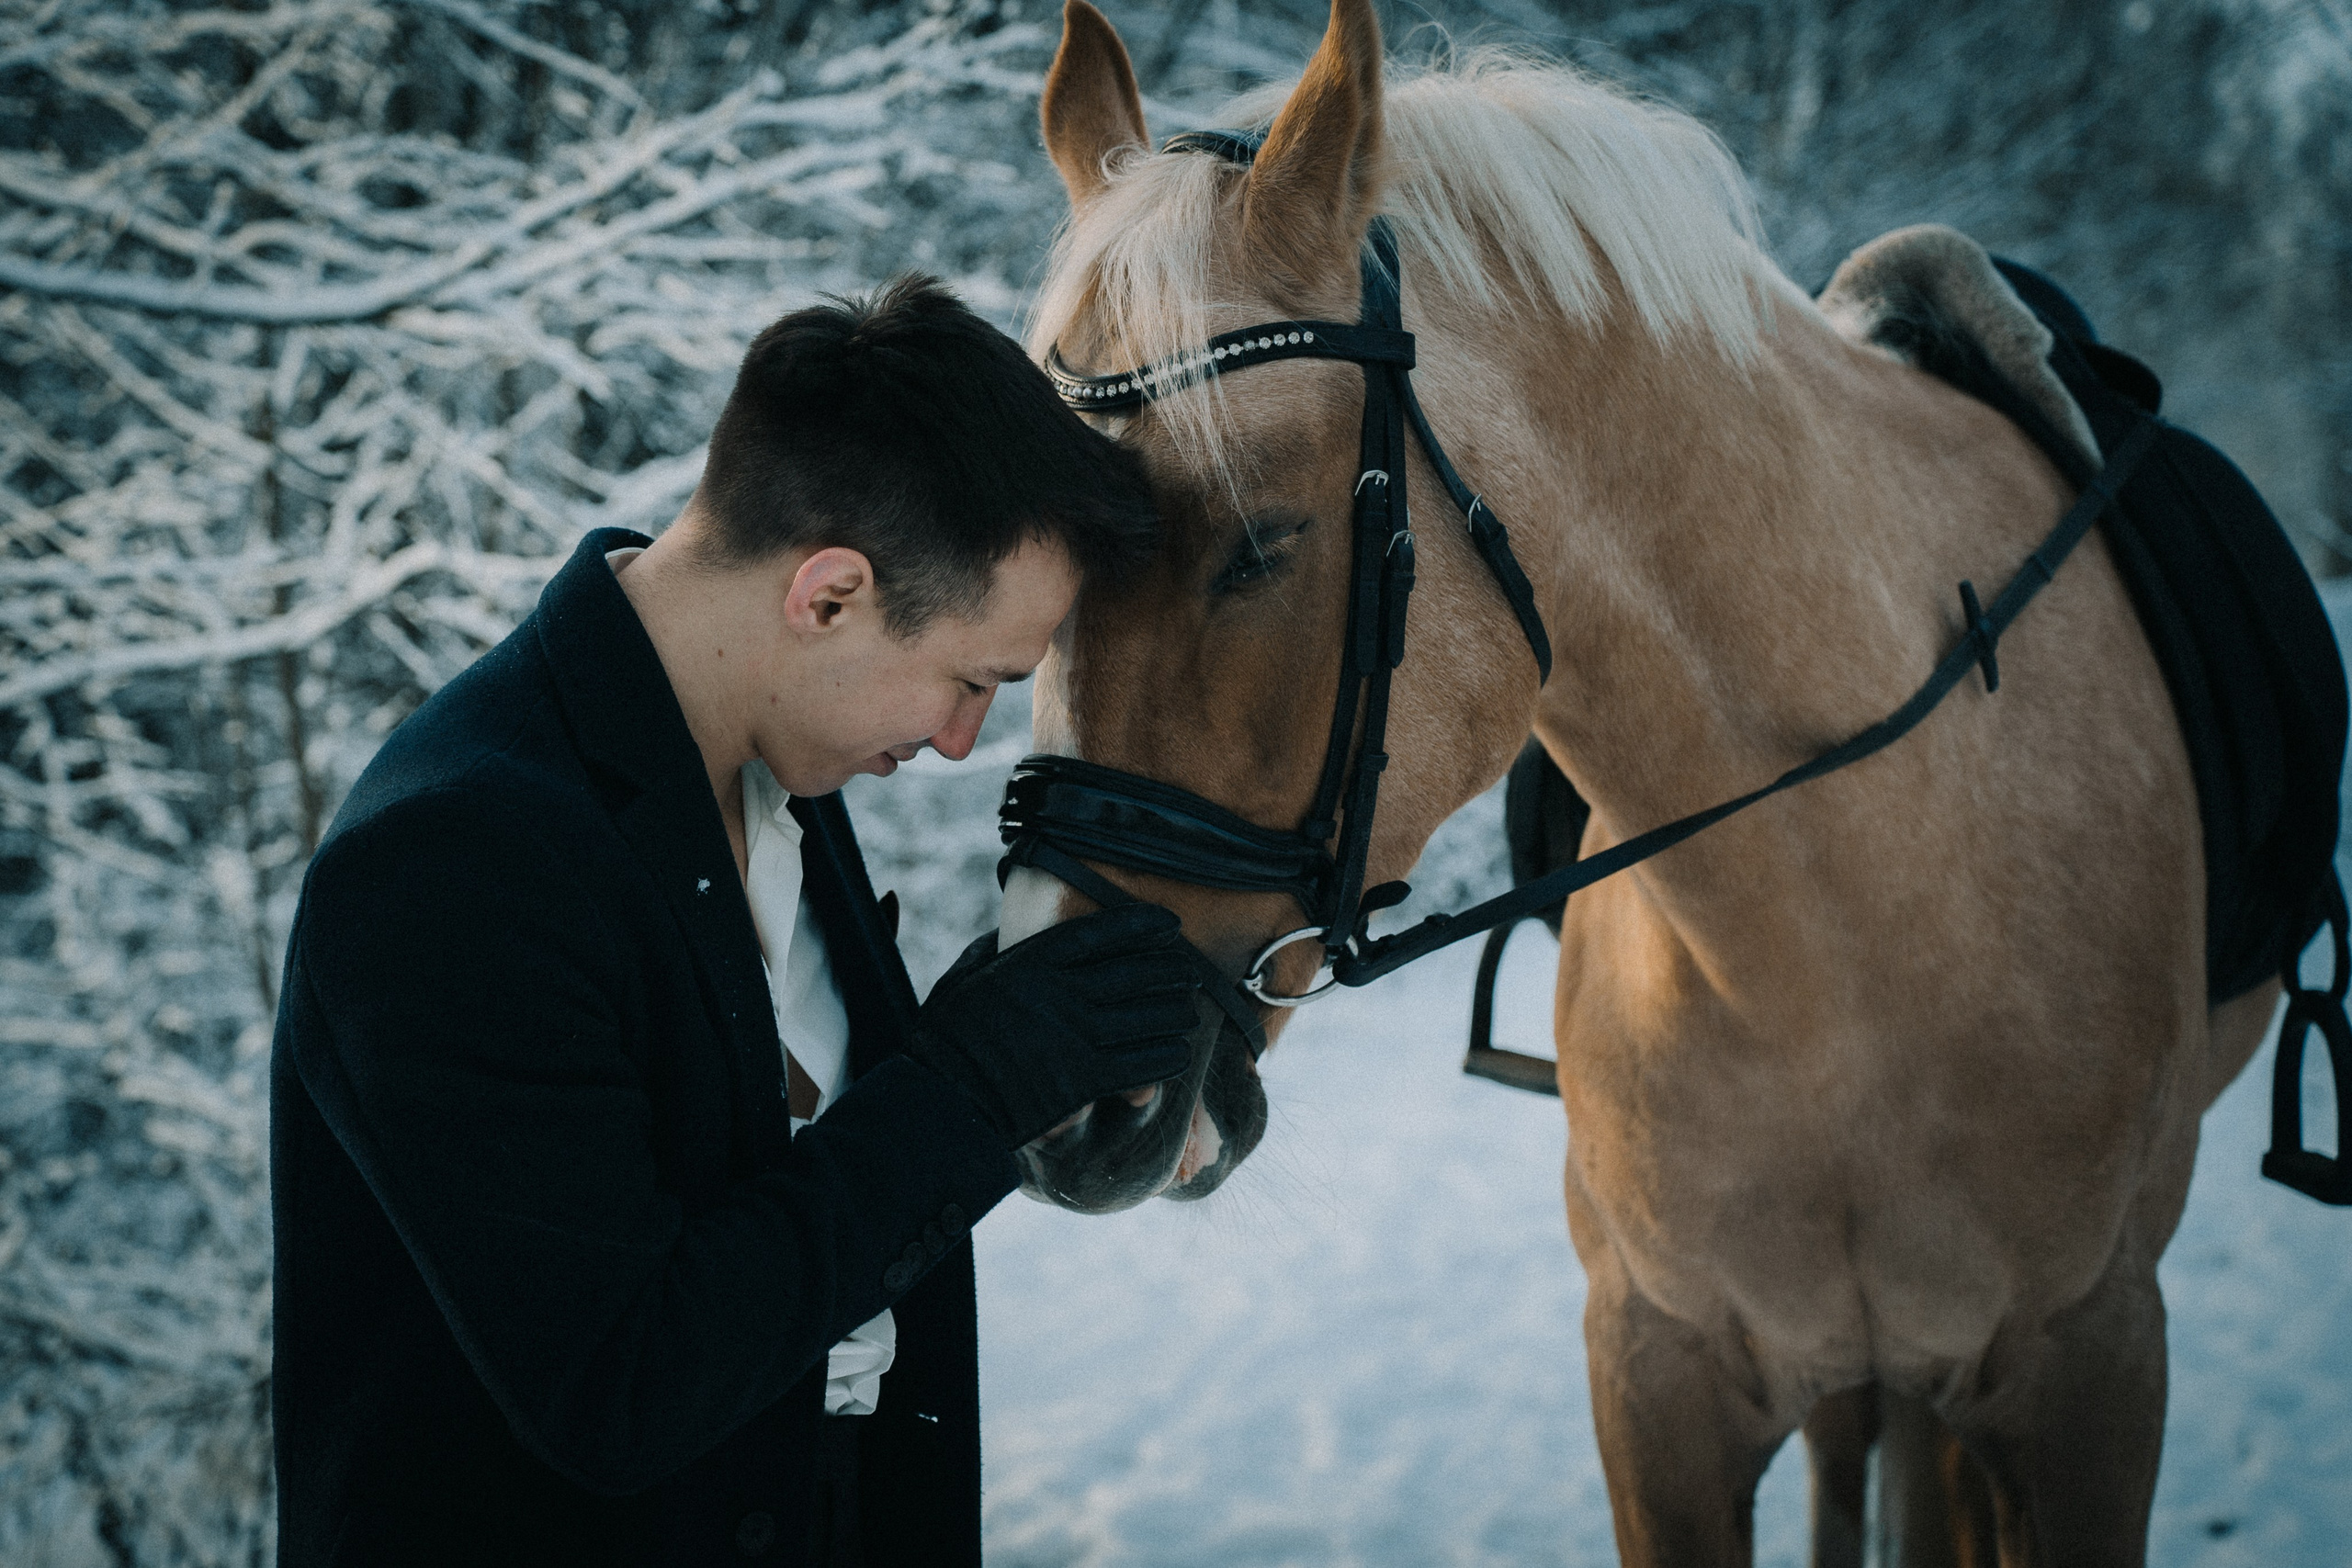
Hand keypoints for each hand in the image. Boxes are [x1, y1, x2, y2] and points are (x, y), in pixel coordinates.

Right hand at [908, 904, 1201, 1149]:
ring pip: (1147, 1018)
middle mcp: (1060, 993)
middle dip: (1171, 971)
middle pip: (1135, 973)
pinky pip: (1142, 1064)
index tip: (1168, 923)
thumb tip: (1009, 933)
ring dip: (1176, 1015)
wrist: (942, 1100)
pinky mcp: (1082, 1080)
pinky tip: (1178, 1054)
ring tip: (1188, 1013)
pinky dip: (1167, 1058)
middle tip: (1189, 972)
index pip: (1102, 933)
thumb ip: (998, 954)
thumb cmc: (948, 1039)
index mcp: (1032, 962)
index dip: (1142, 925)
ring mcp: (1074, 1036)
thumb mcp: (966, 979)